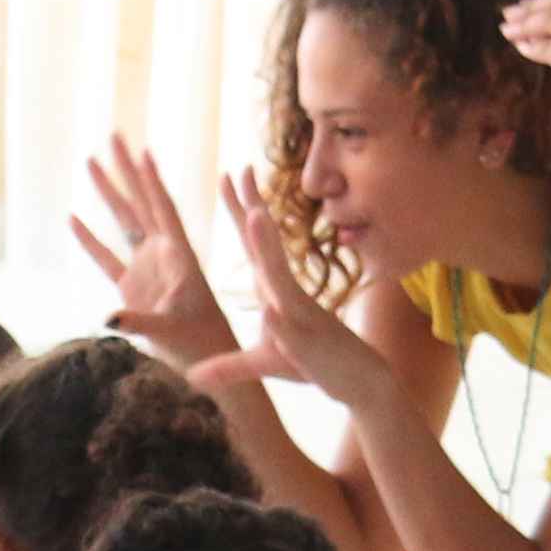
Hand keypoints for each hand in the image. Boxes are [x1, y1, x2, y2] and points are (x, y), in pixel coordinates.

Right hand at [72, 134, 247, 371]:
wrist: (206, 360)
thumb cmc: (201, 344)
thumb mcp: (171, 332)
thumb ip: (140, 322)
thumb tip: (108, 318)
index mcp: (181, 256)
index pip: (165, 210)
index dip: (153, 182)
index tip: (143, 151)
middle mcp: (163, 254)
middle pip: (141, 202)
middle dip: (126, 169)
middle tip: (113, 135)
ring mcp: (146, 268)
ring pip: (123, 222)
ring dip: (108, 192)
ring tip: (90, 161)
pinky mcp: (132, 288)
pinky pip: (107, 259)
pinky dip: (90, 240)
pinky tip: (73, 218)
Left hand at [206, 172, 411, 423]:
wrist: (358, 381)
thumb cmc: (314, 363)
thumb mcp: (262, 364)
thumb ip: (226, 367)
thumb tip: (192, 375)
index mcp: (274, 289)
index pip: (254, 243)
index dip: (240, 209)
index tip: (230, 174)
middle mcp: (286, 294)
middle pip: (265, 246)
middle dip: (252, 208)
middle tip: (241, 169)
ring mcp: (297, 316)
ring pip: (279, 279)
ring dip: (267, 248)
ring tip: (254, 216)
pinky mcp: (306, 345)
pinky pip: (292, 330)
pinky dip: (281, 320)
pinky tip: (272, 311)